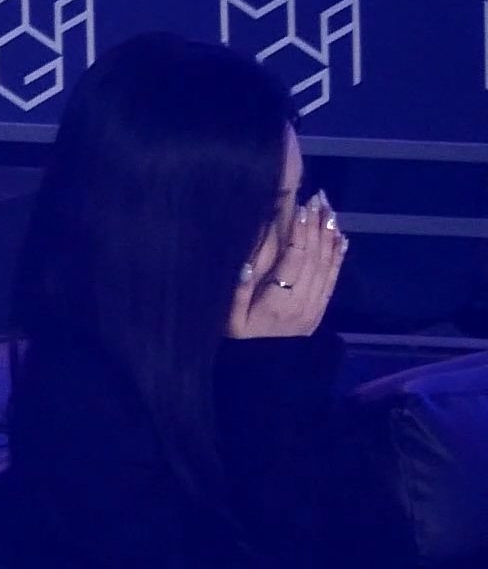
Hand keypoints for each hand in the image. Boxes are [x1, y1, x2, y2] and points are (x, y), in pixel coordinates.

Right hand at [227, 193, 342, 339]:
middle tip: (319, 198)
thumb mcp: (228, 320)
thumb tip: (246, 264)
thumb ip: (238, 292)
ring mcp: (315, 307)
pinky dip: (339, 256)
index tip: (300, 207)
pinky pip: (333, 278)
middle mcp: (303, 303)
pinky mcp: (320, 310)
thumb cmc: (237, 340)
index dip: (299, 232)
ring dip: (330, 236)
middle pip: (315, 258)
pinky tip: (341, 238)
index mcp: (280, 302)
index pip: (295, 259)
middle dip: (317, 226)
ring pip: (328, 266)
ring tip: (330, 210)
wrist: (261, 371)